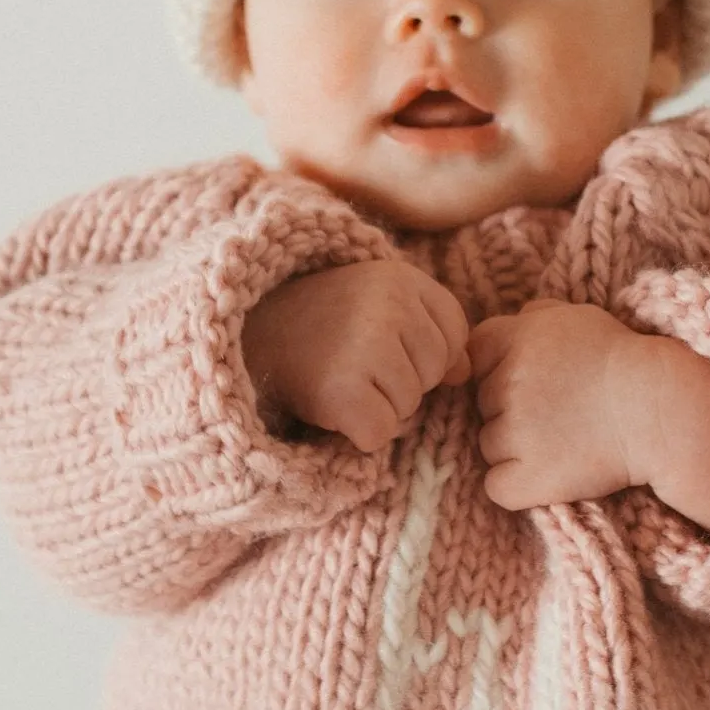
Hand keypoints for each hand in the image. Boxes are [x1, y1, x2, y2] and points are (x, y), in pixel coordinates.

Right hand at [241, 262, 471, 453]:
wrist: (245, 335)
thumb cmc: (319, 323)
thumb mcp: (377, 304)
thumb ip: (429, 326)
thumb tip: (464, 373)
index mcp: (401, 275)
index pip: (455, 334)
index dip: (425, 352)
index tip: (382, 344)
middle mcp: (389, 304)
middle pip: (436, 373)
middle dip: (404, 381)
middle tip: (354, 364)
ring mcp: (367, 345)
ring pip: (411, 406)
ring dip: (380, 408)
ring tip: (340, 381)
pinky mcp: (343, 390)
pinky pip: (382, 434)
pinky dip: (359, 434)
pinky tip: (331, 407)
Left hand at [471, 299, 643, 510]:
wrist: (660, 412)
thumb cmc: (626, 362)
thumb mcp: (581, 318)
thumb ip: (538, 314)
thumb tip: (519, 319)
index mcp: (514, 337)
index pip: (475, 355)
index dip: (499, 368)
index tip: (533, 380)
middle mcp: (506, 381)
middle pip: (482, 403)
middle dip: (510, 408)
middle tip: (558, 412)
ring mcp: (514, 431)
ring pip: (489, 445)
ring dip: (515, 448)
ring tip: (564, 441)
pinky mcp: (527, 476)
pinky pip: (498, 486)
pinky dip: (519, 486)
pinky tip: (551, 473)